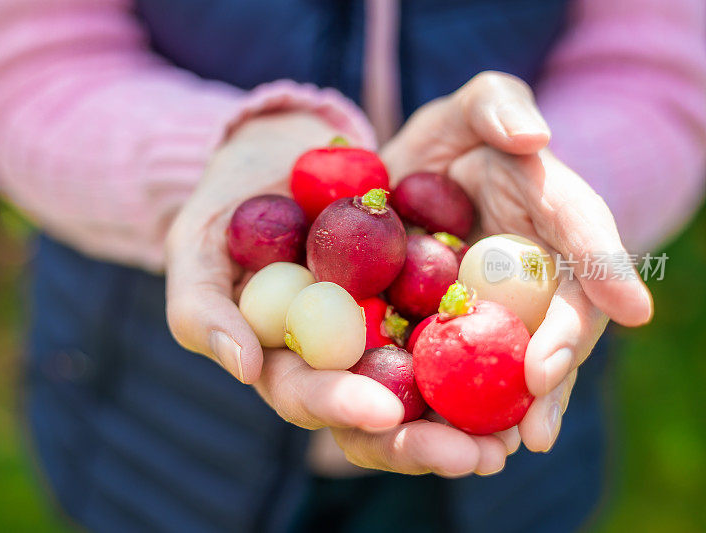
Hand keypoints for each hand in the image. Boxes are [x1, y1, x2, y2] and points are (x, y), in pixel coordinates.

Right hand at [165, 111, 509, 476]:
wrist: (281, 152)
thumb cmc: (226, 203)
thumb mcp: (196, 247)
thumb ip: (201, 307)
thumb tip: (244, 367)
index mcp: (283, 358)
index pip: (310, 397)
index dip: (343, 409)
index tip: (382, 411)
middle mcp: (337, 357)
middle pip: (377, 413)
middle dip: (421, 439)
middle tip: (473, 454)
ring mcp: (381, 331)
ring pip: (424, 387)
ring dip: (467, 417)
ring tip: (511, 438)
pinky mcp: (422, 298)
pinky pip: (455, 330)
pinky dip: (485, 350)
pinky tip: (530, 370)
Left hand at [381, 71, 653, 451]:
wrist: (399, 185)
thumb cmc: (449, 139)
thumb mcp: (472, 106)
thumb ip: (499, 107)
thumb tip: (535, 138)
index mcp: (551, 211)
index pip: (582, 236)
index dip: (604, 267)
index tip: (629, 307)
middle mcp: (539, 268)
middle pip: (561, 316)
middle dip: (560, 356)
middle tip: (545, 396)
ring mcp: (502, 305)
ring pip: (524, 357)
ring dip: (527, 402)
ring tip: (514, 441)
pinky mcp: (458, 329)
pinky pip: (470, 369)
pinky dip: (469, 403)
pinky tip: (460, 437)